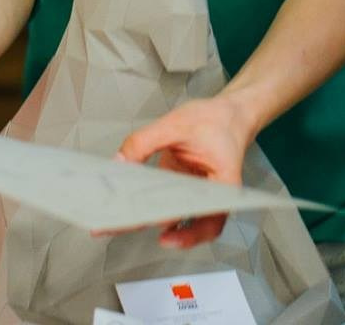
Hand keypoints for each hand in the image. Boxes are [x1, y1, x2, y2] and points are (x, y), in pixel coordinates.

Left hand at [115, 95, 254, 247]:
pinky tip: (126, 210)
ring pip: (174, 220)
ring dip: (146, 221)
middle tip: (122, 224)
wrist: (227, 114)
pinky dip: (146, 207)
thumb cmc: (215, 120)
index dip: (187, 230)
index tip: (162, 226)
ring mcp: (194, 194)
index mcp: (223, 185)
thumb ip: (144, 142)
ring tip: (118, 222)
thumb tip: (120, 162)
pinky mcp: (179, 188)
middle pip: (187, 224)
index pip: (206, 216)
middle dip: (154, 224)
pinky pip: (164, 205)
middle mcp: (211, 197)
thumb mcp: (176, 123)